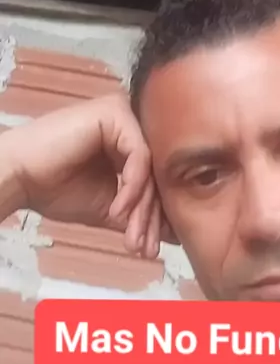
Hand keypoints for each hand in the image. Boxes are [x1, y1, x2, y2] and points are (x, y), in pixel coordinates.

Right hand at [0, 93, 172, 256]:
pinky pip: (138, 155)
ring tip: (134, 239)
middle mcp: (131, 122)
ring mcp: (123, 114)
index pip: (156, 177)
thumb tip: (176, 233)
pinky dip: (132, 187)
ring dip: (143, 208)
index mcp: (130, 140)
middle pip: (156, 172)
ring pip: (150, 167)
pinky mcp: (114, 113)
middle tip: (146, 250)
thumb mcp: (109, 207)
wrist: (18, 179)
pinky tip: (118, 211)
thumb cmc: (55, 188)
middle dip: (151, 217)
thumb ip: (139, 213)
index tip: (154, 248)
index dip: (157, 216)